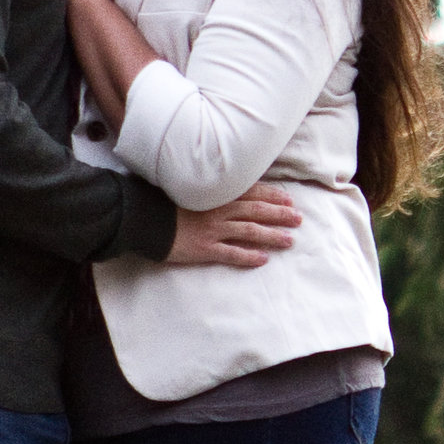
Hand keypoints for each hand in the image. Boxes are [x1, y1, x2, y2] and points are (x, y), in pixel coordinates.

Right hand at [168, 188, 302, 268]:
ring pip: (250, 232)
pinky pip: (232, 254)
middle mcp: (219, 210)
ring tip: (289, 240)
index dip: (272, 196)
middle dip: (280, 215)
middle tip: (299, 219)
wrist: (144, 218)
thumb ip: (208, 187)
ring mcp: (213, 230)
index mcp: (216, 193)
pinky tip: (263, 259)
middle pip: (257, 211)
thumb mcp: (188, 186)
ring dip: (272, 236)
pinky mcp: (205, 249)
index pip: (251, 192)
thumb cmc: (163, 200)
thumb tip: (225, 184)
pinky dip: (249, 256)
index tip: (289, 200)